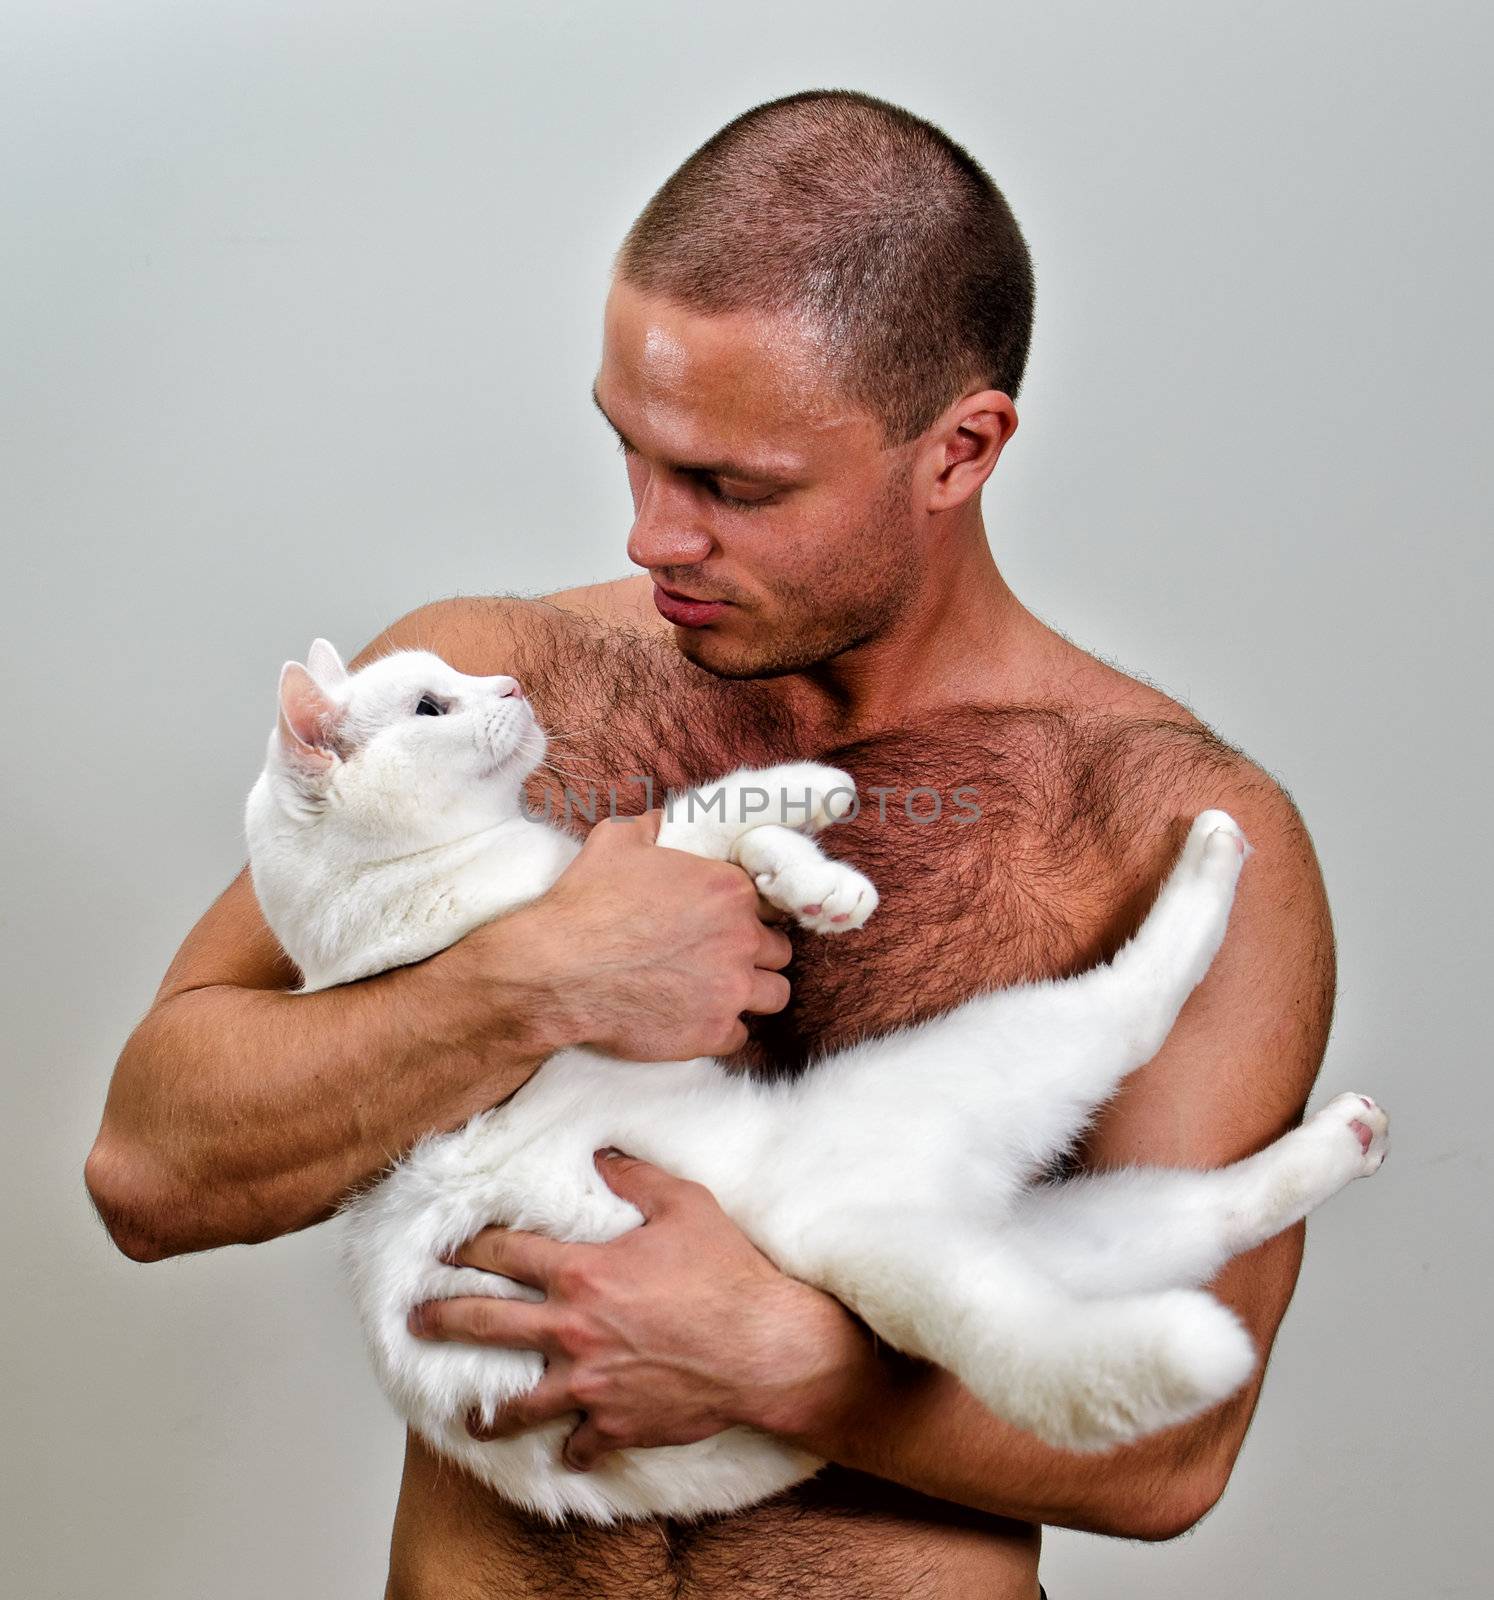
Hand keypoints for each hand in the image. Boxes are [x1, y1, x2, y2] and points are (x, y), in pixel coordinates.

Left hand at [407, 1151, 874, 1471]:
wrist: (763, 1349)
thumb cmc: (726, 1275)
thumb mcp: (685, 1206)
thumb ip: (636, 1178)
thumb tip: (602, 1156)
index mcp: (584, 1273)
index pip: (507, 1254)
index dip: (470, 1246)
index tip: (444, 1247)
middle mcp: (573, 1329)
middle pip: (488, 1323)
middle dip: (443, 1319)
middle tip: (416, 1319)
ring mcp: (590, 1384)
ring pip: (519, 1403)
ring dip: (489, 1410)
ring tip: (472, 1415)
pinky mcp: (615, 1424)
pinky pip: (579, 1444)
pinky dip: (572, 1448)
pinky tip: (566, 1449)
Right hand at [487, 810, 794, 1059]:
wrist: (555, 972)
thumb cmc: (586, 904)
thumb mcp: (616, 841)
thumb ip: (654, 826)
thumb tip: (665, 821)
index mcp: (728, 890)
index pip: (767, 902)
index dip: (748, 912)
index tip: (728, 921)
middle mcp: (740, 939)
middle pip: (779, 949)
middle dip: (756, 952)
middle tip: (725, 955)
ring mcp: (730, 989)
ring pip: (775, 994)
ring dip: (753, 991)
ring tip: (724, 990)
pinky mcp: (711, 1032)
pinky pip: (741, 1036)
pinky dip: (723, 1029)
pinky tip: (697, 1019)